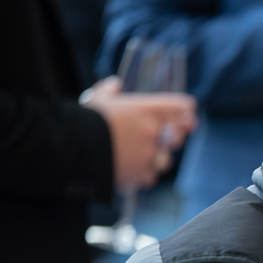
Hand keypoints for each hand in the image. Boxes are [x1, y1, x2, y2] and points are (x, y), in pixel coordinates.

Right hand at [81, 76, 196, 187]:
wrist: (74, 146)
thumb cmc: (86, 119)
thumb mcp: (97, 98)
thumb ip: (109, 91)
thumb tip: (115, 85)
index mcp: (146, 110)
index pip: (180, 107)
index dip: (185, 110)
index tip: (189, 113)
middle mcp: (152, 132)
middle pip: (179, 137)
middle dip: (177, 137)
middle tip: (169, 138)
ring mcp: (148, 154)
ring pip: (165, 160)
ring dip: (158, 159)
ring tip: (144, 157)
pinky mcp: (139, 174)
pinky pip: (150, 177)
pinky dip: (143, 176)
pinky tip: (133, 172)